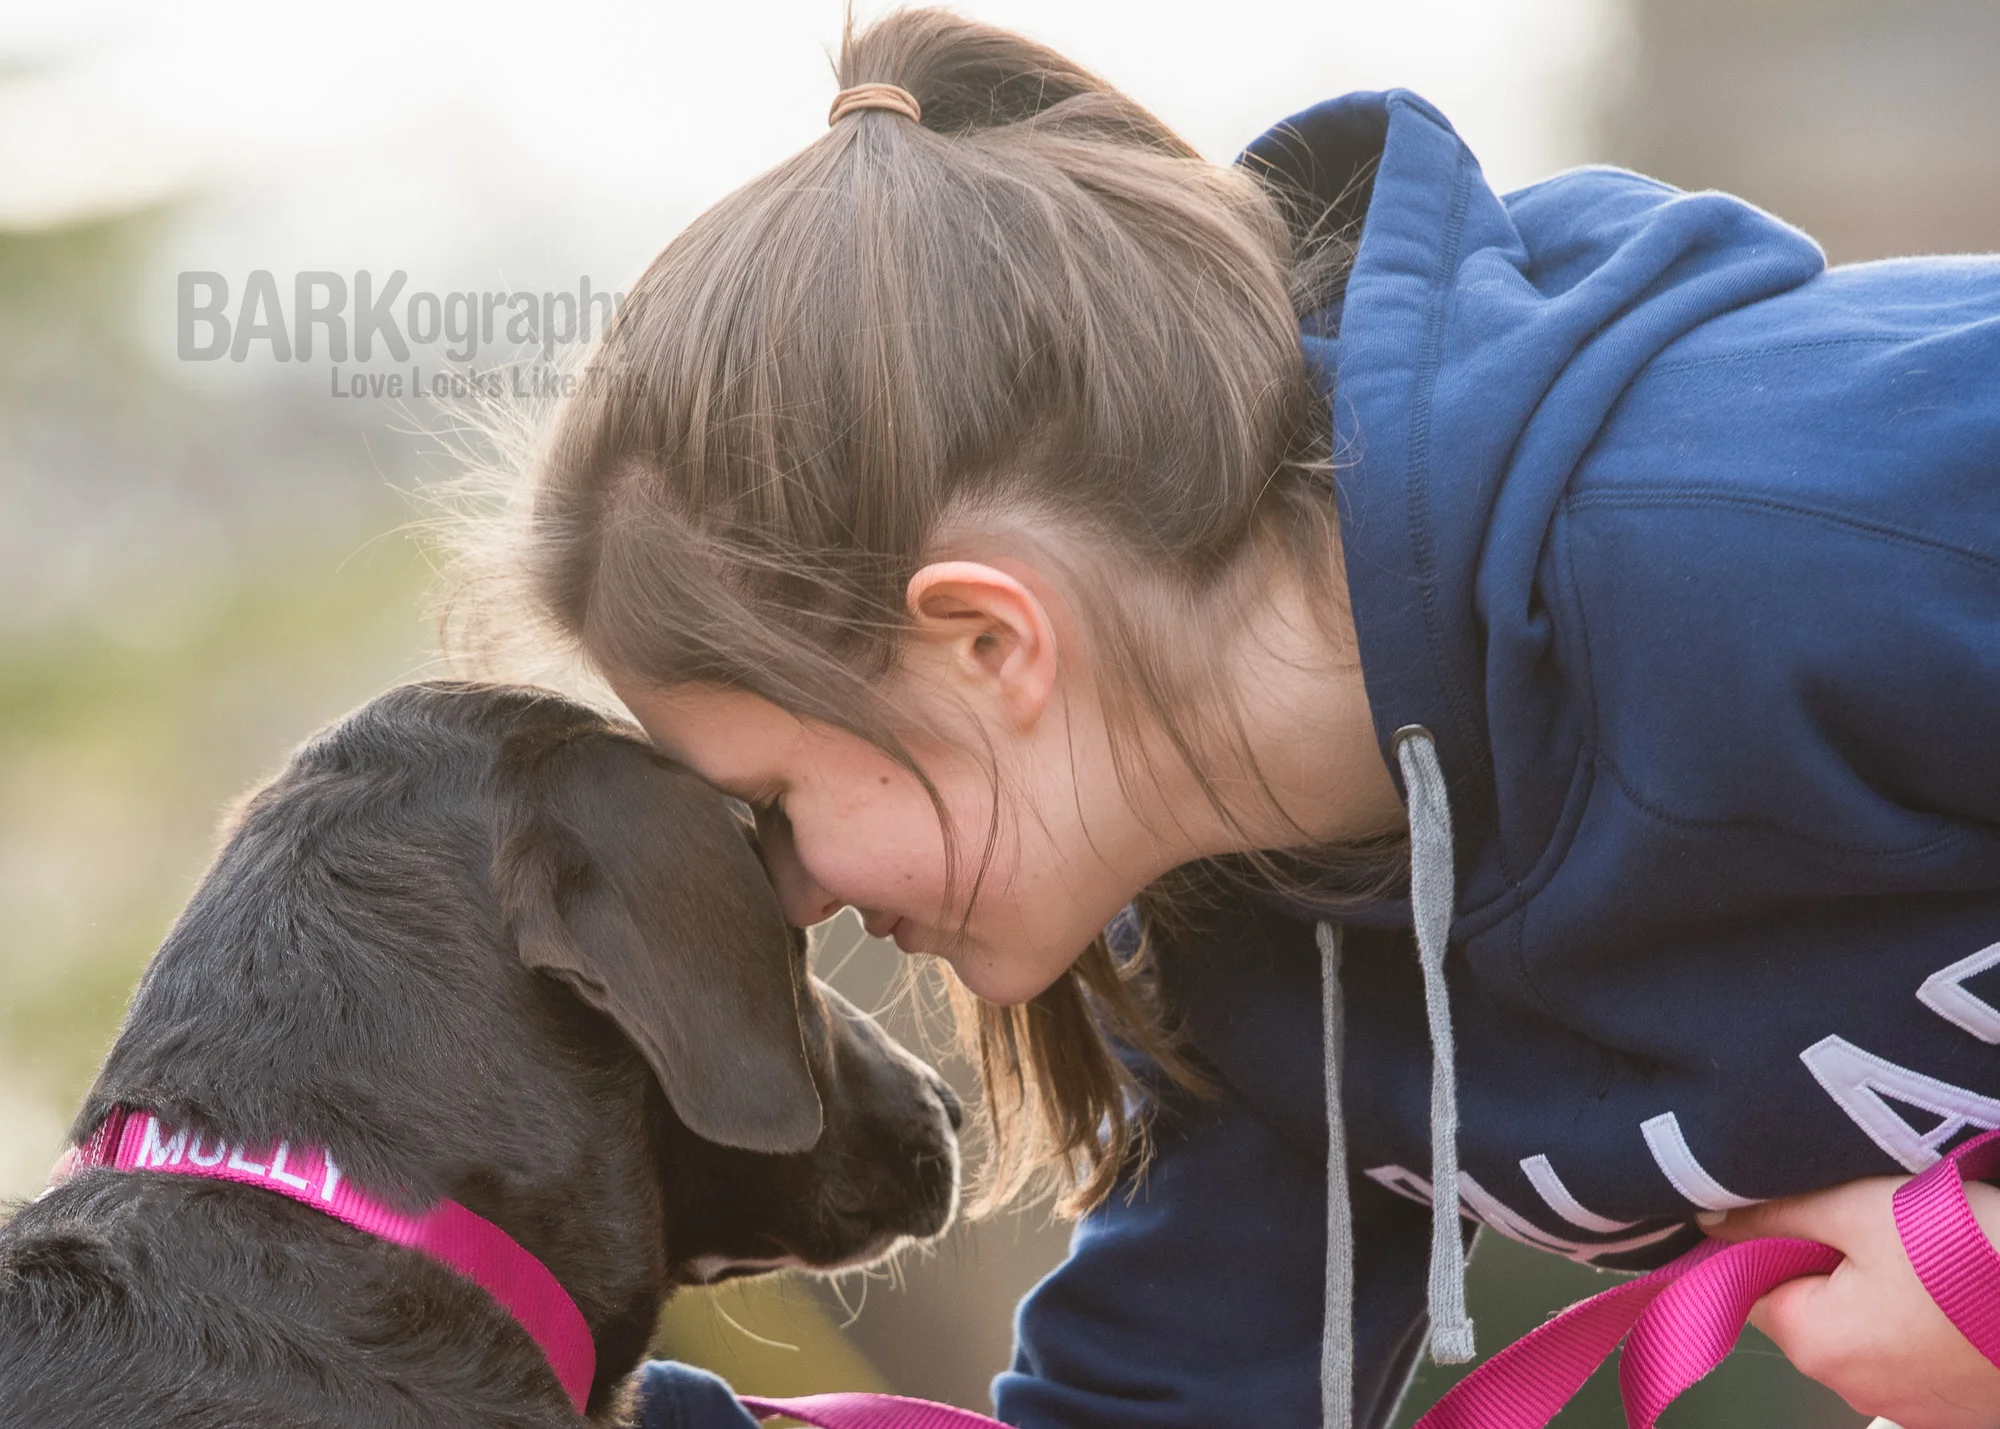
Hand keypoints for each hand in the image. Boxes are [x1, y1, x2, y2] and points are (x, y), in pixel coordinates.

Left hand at [1701, 1175, 1999, 1428]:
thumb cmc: (1984, 1257)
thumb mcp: (1865, 1210)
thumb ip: (1779, 1214)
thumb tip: (1712, 1216)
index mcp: (1818, 1344)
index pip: (1749, 1284)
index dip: (1768, 1237)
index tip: (1803, 1205)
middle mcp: (1858, 1389)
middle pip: (1809, 1306)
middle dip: (1831, 1258)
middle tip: (1884, 1218)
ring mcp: (1918, 1405)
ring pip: (1869, 1326)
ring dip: (1885, 1284)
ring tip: (1935, 1247)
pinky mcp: (1963, 1404)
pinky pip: (1920, 1350)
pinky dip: (1930, 1314)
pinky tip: (1963, 1281)